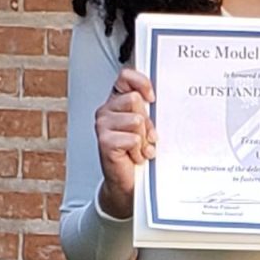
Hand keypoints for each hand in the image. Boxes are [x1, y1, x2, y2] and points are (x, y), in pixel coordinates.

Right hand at [94, 67, 156, 218]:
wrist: (128, 182)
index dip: (141, 83)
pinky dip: (139, 150)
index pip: (125, 76)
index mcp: (116, 102)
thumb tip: (157, 97)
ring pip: (136, 120)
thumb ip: (147, 109)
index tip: (152, 98)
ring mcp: (102, 126)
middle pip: (135, 99)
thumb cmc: (137, 152)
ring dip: (144, 138)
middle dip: (147, 121)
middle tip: (145, 136)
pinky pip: (133, 139)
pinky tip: (134, 156)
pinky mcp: (105, 142)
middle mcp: (106, 111)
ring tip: (139, 148)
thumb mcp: (146, 126)